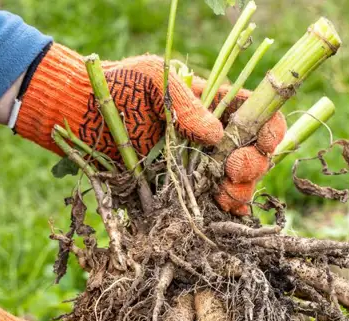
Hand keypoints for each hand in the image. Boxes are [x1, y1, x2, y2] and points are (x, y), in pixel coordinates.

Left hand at [13, 44, 285, 215]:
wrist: (79, 115)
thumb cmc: (116, 87)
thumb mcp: (153, 79)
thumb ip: (186, 103)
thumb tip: (216, 134)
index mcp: (216, 104)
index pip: (257, 117)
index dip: (269, 129)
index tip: (263, 141)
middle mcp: (214, 139)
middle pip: (255, 155)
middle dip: (253, 165)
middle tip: (233, 169)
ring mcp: (199, 168)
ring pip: (239, 185)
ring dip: (240, 192)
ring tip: (225, 194)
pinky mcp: (181, 193)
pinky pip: (213, 207)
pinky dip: (224, 213)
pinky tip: (221, 212)